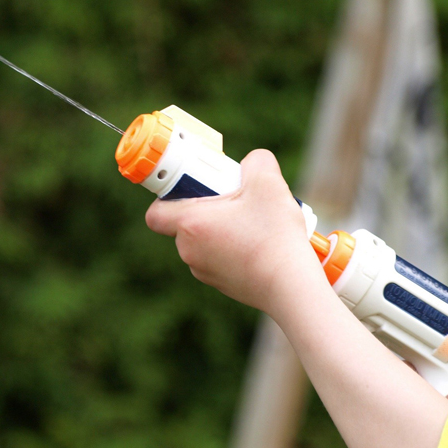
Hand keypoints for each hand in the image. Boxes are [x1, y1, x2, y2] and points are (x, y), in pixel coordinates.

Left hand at [145, 149, 321, 315]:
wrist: (291, 287)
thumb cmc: (274, 236)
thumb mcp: (268, 182)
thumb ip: (256, 161)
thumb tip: (251, 163)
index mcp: (190, 224)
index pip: (156, 212)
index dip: (167, 195)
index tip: (193, 187)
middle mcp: (189, 251)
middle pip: (184, 222)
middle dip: (205, 207)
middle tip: (232, 198)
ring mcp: (204, 271)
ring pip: (202, 241)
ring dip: (220, 228)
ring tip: (252, 221)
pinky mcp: (222, 285)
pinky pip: (218, 258)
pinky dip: (232, 248)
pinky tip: (259, 243)